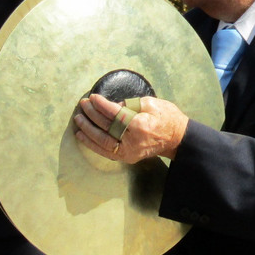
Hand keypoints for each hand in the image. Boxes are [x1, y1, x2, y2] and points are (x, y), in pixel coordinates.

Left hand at [73, 92, 188, 163]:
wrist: (176, 139)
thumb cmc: (166, 117)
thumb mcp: (151, 103)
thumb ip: (130, 103)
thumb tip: (112, 105)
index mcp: (140, 125)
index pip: (115, 114)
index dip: (101, 105)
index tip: (92, 97)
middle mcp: (132, 141)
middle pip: (106, 127)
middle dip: (92, 115)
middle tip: (83, 105)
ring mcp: (129, 151)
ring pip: (102, 142)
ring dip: (87, 130)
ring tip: (78, 119)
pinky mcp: (126, 157)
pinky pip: (105, 151)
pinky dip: (92, 144)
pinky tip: (82, 136)